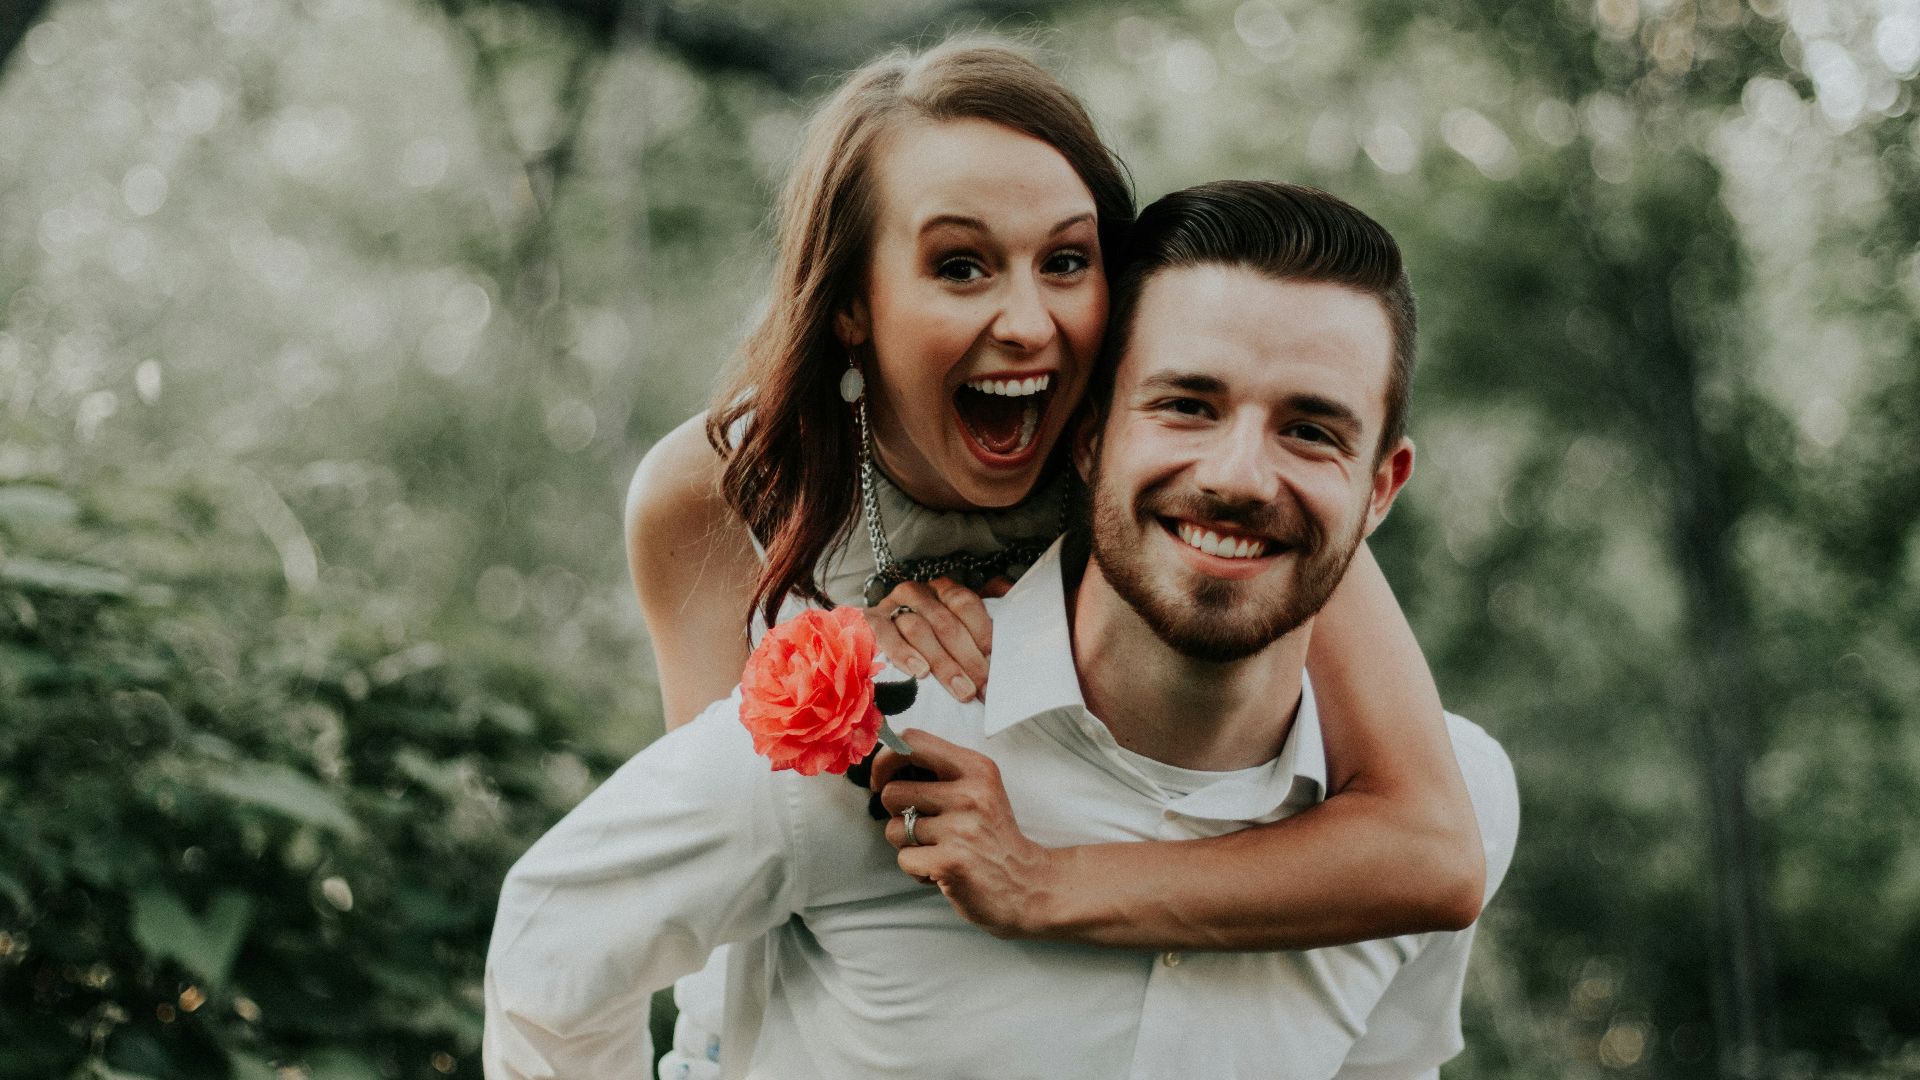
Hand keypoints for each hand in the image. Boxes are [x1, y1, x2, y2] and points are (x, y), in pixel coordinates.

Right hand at [866, 577, 993, 703]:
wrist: (874, 639)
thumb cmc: (926, 639)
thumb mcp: (954, 628)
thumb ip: (981, 622)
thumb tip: (1007, 616)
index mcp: (942, 590)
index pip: (966, 604)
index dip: (983, 634)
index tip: (996, 664)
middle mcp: (918, 593)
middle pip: (946, 622)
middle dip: (967, 659)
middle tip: (981, 688)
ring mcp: (892, 606)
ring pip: (919, 629)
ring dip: (942, 663)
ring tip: (960, 689)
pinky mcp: (871, 622)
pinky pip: (886, 635)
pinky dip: (904, 654)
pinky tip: (920, 672)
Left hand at [872, 729, 1054, 938]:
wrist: (1028, 884)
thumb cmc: (993, 836)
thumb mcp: (979, 789)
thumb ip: (941, 773)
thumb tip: (884, 764)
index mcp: (976, 767)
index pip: (912, 743)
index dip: (885, 760)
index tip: (882, 780)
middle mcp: (970, 794)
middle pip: (892, 792)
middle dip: (897, 814)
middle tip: (923, 826)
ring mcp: (961, 829)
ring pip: (894, 829)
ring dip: (908, 844)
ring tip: (938, 849)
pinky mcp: (951, 862)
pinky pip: (904, 859)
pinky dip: (917, 869)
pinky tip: (941, 869)